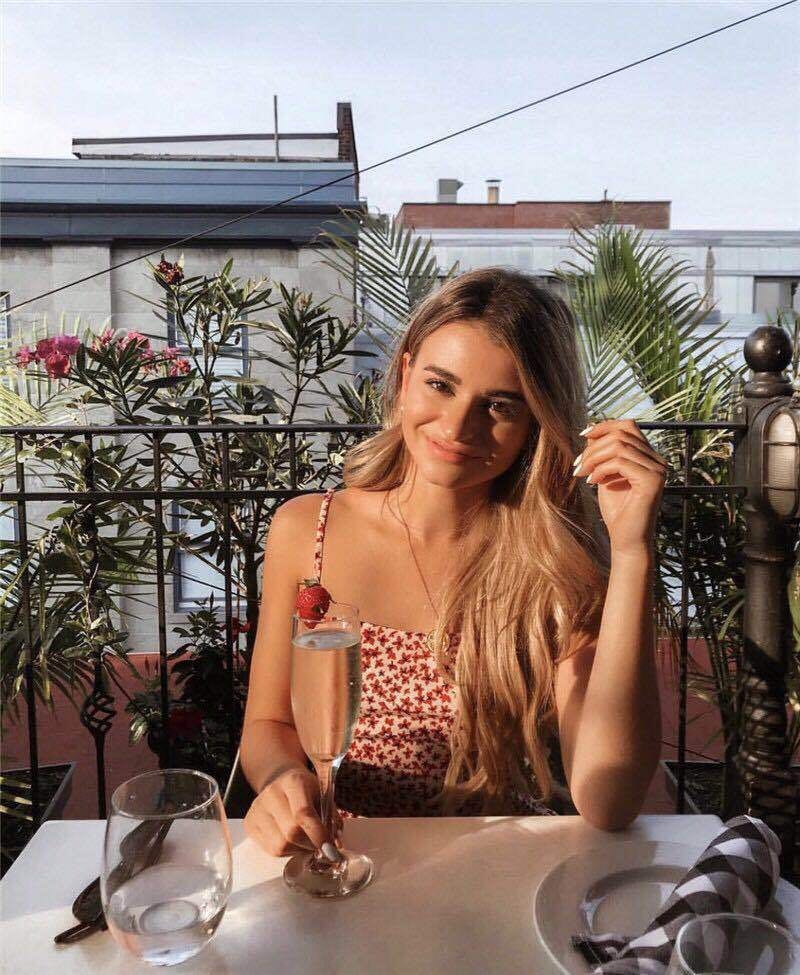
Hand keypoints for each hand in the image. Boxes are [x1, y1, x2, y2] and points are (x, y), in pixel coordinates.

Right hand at [243, 766, 341, 856]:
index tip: (331, 848)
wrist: (279, 779)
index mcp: (293, 782)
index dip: (318, 834)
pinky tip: (292, 841)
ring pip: (280, 845)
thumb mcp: (322, 794)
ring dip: (298, 850)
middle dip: (310, 844)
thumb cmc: (306, 789)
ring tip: (305, 841)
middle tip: (320, 845)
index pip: (303, 813)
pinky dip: (286, 851)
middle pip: (291, 832)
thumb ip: (330, 817)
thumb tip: (335, 843)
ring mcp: (257, 809)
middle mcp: (271, 794)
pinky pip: (270, 850)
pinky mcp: (249, 824)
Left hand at [573, 419, 667, 556]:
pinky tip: (592, 483)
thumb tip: (591, 430)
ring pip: (619, 446)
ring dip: (593, 458)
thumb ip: (603, 453)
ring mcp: (658, 470)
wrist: (626, 540)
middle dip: (593, 446)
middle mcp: (658, 460)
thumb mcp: (605, 474)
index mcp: (649, 456)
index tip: (583, 435)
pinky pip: (620, 462)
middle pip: (622, 434)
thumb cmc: (616, 510)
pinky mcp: (652, 480)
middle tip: (578, 466)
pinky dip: (601, 469)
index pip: (629, 426)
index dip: (605, 426)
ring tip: (582, 474)